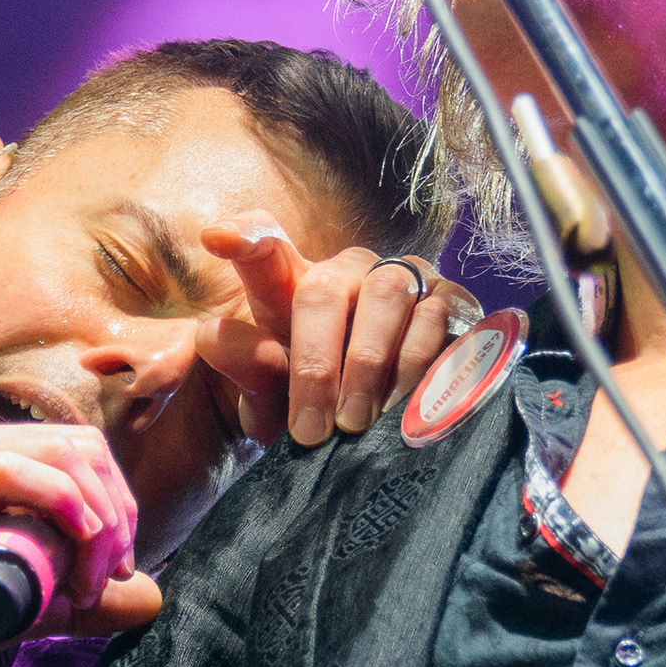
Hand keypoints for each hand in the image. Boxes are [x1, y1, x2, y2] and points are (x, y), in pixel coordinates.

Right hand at [0, 424, 155, 666]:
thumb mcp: (9, 611)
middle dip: (119, 509)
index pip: (75, 450)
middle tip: (111, 576)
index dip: (116, 503)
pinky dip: (66, 511)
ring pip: (60, 453)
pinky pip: (15, 473)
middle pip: (80, 445)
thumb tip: (150, 598)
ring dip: (100, 518)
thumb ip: (71, 601)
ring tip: (90, 583)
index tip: (114, 571)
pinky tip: (74, 561)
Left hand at [201, 225, 479, 448]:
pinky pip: (441, 318)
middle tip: (311, 429)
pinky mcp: (455, 301)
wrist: (396, 429)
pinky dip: (422, 367)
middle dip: (316, 364)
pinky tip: (408, 408)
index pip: (265, 246)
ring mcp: (407, 279)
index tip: (218, 239)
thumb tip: (210, 335)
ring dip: (370, 367)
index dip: (245, 237)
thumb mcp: (274, 400)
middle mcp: (351, 270)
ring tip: (357, 425)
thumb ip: (247, 367)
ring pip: (389, 296)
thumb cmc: (320, 407)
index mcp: (296, 284)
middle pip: (326, 287)